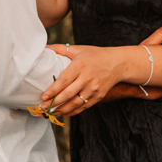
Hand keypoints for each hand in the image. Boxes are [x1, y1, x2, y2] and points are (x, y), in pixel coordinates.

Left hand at [43, 22, 161, 116]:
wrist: (118, 63)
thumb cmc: (95, 55)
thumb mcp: (79, 49)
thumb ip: (61, 49)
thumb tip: (45, 48)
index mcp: (80, 66)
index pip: (63, 81)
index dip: (52, 90)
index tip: (43, 97)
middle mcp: (87, 78)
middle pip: (68, 94)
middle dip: (54, 102)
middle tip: (43, 107)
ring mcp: (94, 88)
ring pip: (75, 103)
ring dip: (62, 109)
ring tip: (52, 112)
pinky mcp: (99, 96)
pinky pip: (84, 106)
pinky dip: (74, 111)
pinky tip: (65, 113)